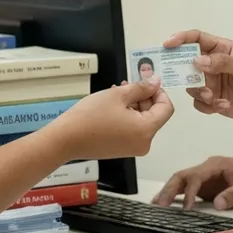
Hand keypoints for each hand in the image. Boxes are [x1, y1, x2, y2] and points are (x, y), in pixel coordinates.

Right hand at [55, 78, 173, 159]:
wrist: (66, 139)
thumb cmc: (92, 115)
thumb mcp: (118, 95)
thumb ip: (142, 88)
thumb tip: (157, 82)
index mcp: (147, 130)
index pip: (166, 108)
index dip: (159, 92)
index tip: (145, 82)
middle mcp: (145, 143)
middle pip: (154, 115)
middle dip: (144, 97)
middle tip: (127, 84)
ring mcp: (133, 149)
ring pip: (142, 121)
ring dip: (133, 105)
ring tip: (116, 92)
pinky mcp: (122, 150)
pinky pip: (132, 130)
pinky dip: (127, 116)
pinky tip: (112, 105)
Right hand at [151, 156, 232, 209]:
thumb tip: (217, 204)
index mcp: (215, 165)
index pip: (196, 176)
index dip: (189, 191)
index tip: (187, 208)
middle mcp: (206, 169)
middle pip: (183, 176)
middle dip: (170, 189)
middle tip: (158, 205)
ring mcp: (205, 178)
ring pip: (181, 182)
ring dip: (168, 192)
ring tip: (155, 206)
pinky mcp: (205, 188)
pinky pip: (187, 191)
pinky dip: (176, 197)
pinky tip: (166, 206)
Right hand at [163, 30, 232, 124]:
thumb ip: (223, 62)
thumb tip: (197, 60)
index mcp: (223, 49)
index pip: (197, 39)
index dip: (181, 39)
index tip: (167, 45)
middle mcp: (214, 65)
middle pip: (188, 63)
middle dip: (184, 71)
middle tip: (186, 79)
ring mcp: (213, 83)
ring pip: (191, 85)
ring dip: (199, 91)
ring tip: (214, 97)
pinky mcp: (214, 101)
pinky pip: (200, 103)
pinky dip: (207, 106)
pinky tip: (224, 106)